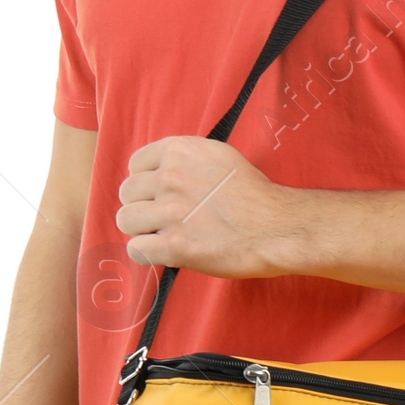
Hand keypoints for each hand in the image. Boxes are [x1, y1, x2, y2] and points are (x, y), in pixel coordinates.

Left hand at [118, 136, 297, 277]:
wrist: (278, 226)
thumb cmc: (253, 194)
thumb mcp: (218, 156)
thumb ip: (185, 159)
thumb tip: (156, 171)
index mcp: (180, 150)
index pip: (135, 165)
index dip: (146, 182)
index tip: (162, 195)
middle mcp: (171, 177)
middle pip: (127, 193)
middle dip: (143, 206)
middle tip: (165, 219)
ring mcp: (171, 212)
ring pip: (126, 220)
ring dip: (142, 230)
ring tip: (165, 235)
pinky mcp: (175, 246)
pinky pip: (136, 250)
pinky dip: (147, 253)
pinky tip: (166, 252)